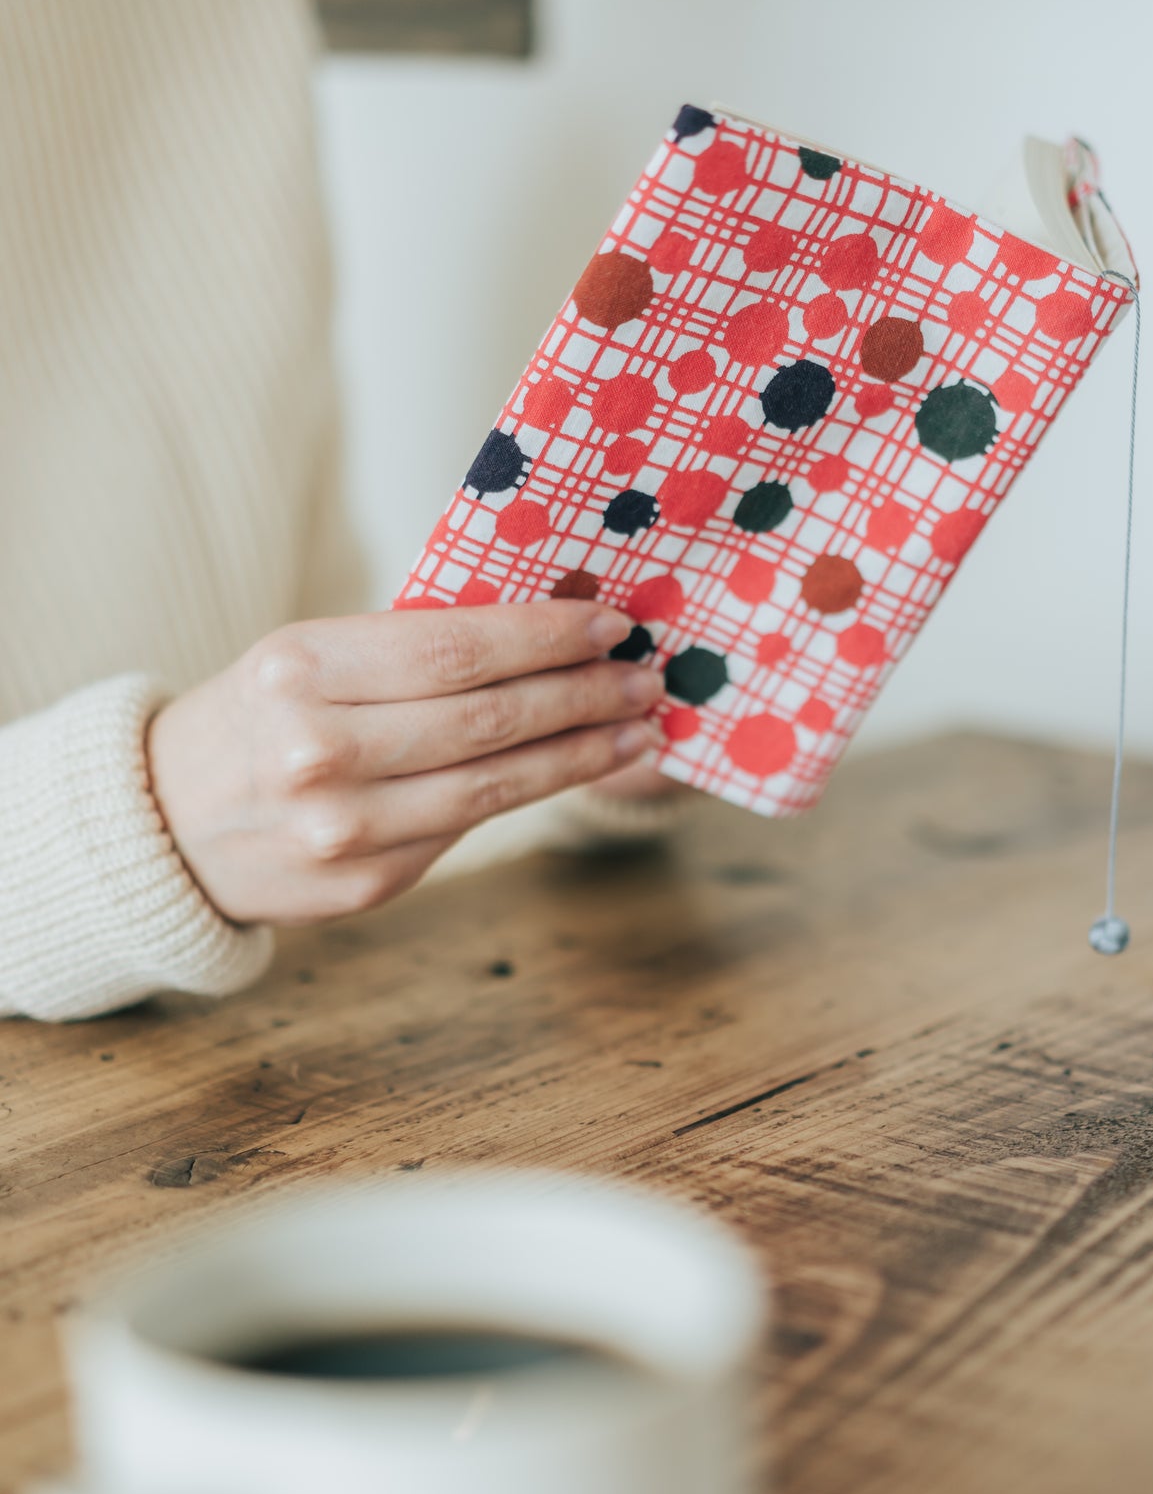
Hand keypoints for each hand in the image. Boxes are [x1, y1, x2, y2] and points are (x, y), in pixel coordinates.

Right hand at [146, 603, 662, 925]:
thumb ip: (419, 641)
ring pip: (491, 787)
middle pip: (485, 719)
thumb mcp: (313, 656)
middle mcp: (317, 751)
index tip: (610, 622)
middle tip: (644, 677)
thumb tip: (555, 609)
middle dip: (581, 695)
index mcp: (301, 670)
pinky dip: (533, 796)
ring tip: (636, 728)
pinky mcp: (364, 884)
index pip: (454, 648)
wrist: (168, 822)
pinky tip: (580, 770)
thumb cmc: (264, 716)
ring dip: (580, 754)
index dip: (545, 636)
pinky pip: (467, 831)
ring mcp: (340, 829)